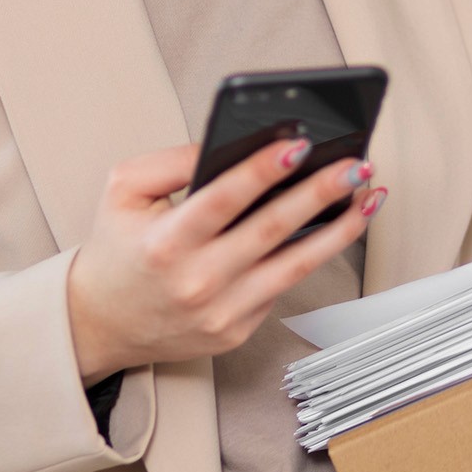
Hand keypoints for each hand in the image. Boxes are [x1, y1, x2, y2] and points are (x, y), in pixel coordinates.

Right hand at [65, 138, 385, 382]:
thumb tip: (231, 141)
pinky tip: (342, 225)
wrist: (102, 322)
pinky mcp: (239, 331)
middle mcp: (196, 282)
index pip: (222, 200)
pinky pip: (284, 285)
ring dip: (340, 229)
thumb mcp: (124, 191)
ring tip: (370, 196)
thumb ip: (172, 160)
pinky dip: (317, 254)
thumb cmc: (120, 247)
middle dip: (320, 193)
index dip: (262, 170)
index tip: (299, 143)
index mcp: (166, 243)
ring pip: (294, 266)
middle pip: (271, 230)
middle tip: (357, 165)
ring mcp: (222, 313)